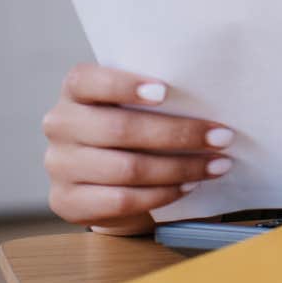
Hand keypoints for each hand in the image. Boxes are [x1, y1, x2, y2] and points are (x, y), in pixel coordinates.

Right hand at [41, 63, 235, 234]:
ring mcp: (59, 165)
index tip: (166, 92)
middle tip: (222, 136)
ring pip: (126, 169)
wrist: (103, 176)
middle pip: (120, 130)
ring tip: (216, 165)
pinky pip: (121, 200)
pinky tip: (189, 186)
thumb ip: (155, 94)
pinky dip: (162, 194)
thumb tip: (209, 95)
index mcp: (76, 90)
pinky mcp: (66, 201)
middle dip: (178, 134)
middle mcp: (60, 124)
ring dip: (180, 168)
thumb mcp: (135, 102)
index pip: (89, 81)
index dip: (124, 85)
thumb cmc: (131, 124)